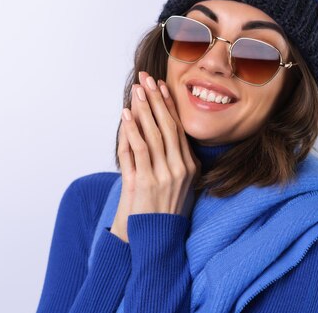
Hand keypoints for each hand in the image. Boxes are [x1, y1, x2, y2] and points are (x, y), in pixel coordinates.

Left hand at [110, 71, 199, 241]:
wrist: (154, 238)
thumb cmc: (161, 209)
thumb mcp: (176, 183)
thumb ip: (171, 159)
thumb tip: (159, 132)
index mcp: (191, 166)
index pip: (179, 128)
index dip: (169, 105)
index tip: (161, 86)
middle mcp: (182, 168)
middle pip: (168, 126)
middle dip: (157, 99)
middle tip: (147, 79)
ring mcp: (166, 175)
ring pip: (154, 134)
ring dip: (144, 109)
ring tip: (136, 90)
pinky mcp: (148, 182)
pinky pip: (140, 149)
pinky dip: (132, 130)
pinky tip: (126, 115)